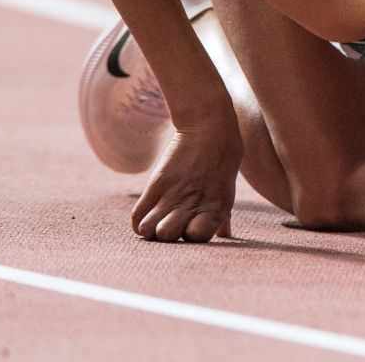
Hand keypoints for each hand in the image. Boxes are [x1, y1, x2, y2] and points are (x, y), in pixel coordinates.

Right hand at [131, 123, 242, 241]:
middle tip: (172, 224)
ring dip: (152, 230)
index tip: (191, 229)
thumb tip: (227, 237)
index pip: (197, 238)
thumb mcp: (227, 191)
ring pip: (149, 230)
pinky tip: (149, 216)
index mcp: (217, 207)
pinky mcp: (156, 183)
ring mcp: (173, 193)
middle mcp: (194, 202)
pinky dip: (139, 223)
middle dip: (168, 237)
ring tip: (159, 220)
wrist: (209, 126)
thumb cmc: (223, 160)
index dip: (192, 238)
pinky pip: (137, 216)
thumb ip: (224, 218)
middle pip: (167, 236)